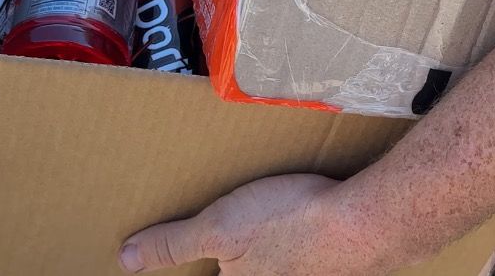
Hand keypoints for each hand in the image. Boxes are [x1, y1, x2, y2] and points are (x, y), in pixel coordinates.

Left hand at [117, 174, 392, 274]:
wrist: (368, 222)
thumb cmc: (292, 222)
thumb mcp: (220, 227)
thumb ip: (173, 245)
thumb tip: (125, 259)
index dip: (193, 271)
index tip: (181, 263)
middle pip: (236, 271)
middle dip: (225, 262)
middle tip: (224, 245)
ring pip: (274, 269)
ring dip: (265, 258)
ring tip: (259, 228)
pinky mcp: (331, 269)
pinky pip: (302, 264)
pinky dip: (294, 250)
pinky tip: (297, 226)